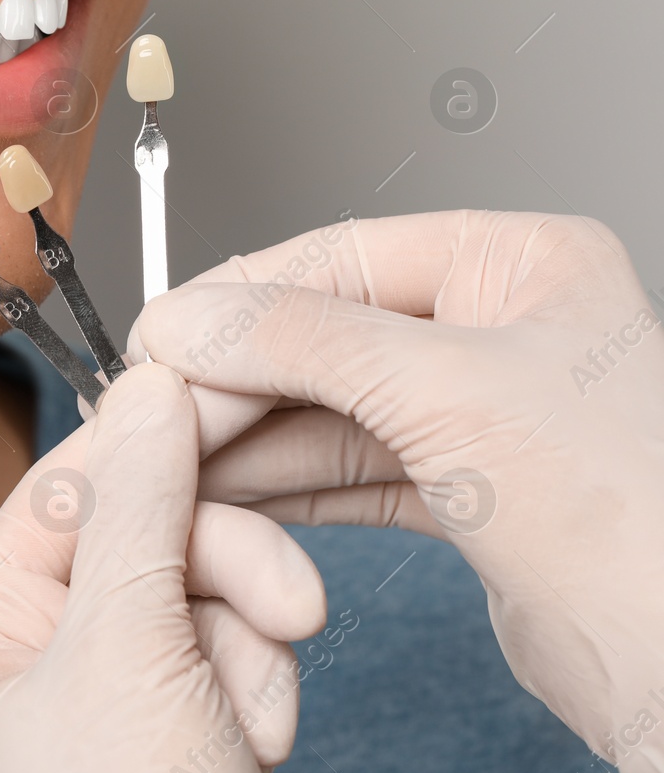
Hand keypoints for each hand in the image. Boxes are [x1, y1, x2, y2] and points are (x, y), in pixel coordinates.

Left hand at [0, 363, 326, 772]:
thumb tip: (149, 386)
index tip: (226, 406)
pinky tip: (260, 740)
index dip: (146, 452)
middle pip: (138, 535)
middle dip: (222, 569)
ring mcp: (97, 693)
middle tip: (291, 607)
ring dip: (248, 638)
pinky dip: (256, 682)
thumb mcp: (126, 653)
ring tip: (260, 715)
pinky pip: (224, 648)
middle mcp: (24, 655)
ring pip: (195, 589)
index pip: (58, 493)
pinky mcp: (166, 725)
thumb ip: (139, 508)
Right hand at [131, 210, 663, 772]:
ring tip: (172, 460)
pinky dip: (284, 486)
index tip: (163, 333)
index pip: (343, 255)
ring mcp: (480, 412)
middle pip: (325, 334)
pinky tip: (225, 496)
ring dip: (247, 439)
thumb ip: (300, 341)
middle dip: (237, 378)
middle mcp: (502, 329)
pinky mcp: (465, 491)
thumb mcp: (445, 392)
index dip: (242, 295)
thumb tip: (190, 320)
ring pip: (328, 409)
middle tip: (156, 411)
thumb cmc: (630, 517)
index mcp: (522, 265)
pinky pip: (348, 471)